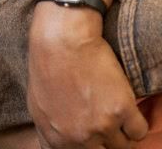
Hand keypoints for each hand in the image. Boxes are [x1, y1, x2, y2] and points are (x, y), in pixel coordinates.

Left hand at [28, 4, 147, 148]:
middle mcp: (79, 138)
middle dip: (103, 142)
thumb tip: (59, 142)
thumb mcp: (37, 103)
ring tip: (113, 112)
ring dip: (120, 132)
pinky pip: (138, 131)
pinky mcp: (121, 110)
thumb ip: (50, 130)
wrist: (62, 37)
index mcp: (55, 139)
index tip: (92, 141)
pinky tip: (126, 107)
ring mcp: (101, 126)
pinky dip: (135, 121)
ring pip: (123, 145)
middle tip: (102, 123)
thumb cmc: (45, 63)